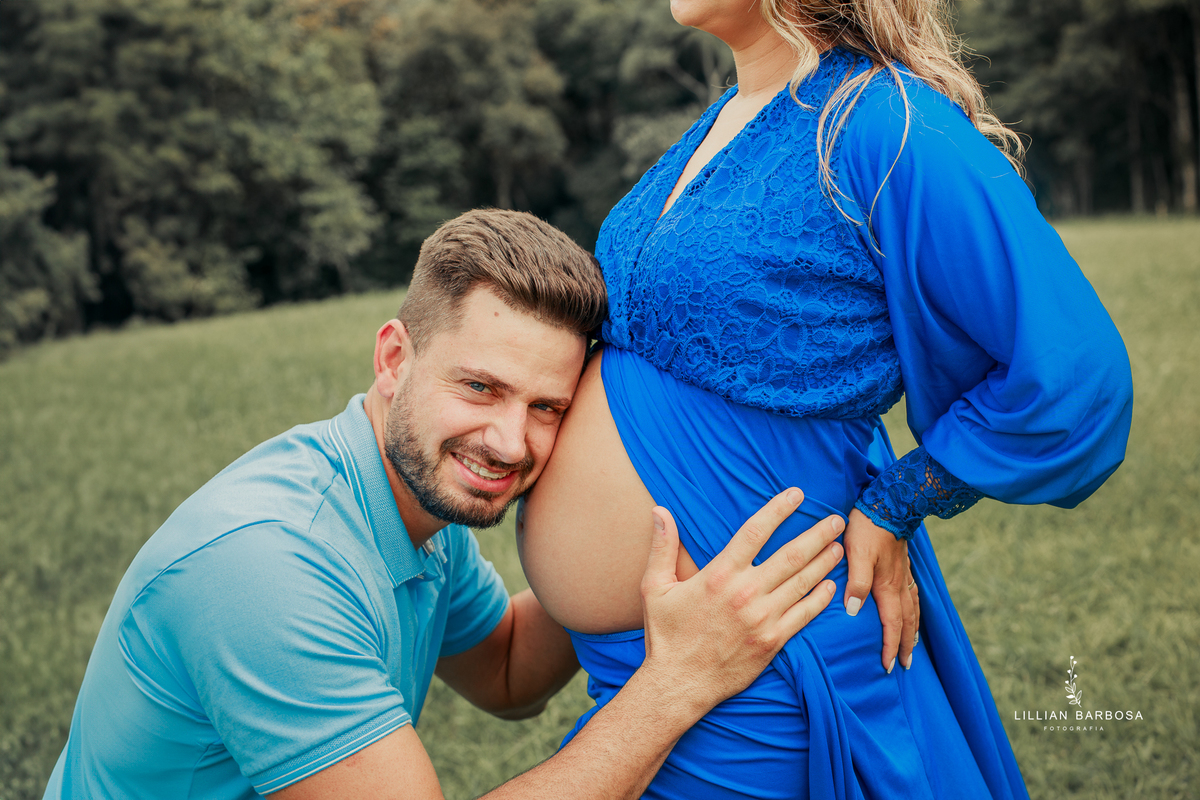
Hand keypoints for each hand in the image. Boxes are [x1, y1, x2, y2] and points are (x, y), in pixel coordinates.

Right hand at [638, 488, 843, 716]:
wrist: (678, 684)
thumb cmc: (666, 634)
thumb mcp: (655, 587)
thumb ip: (662, 547)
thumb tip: (659, 511)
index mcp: (719, 574)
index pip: (755, 531)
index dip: (778, 509)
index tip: (796, 495)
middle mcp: (745, 593)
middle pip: (791, 555)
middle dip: (817, 535)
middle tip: (836, 520)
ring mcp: (762, 618)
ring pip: (802, 583)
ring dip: (824, 562)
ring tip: (839, 547)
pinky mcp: (772, 642)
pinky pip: (804, 615)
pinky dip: (820, 598)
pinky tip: (830, 586)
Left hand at [842, 508, 918, 671]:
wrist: (889, 502)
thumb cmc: (867, 527)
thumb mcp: (855, 552)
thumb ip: (856, 582)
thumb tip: (854, 611)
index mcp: (887, 586)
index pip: (892, 624)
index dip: (891, 646)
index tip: (890, 666)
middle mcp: (899, 584)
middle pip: (906, 622)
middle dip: (905, 645)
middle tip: (904, 666)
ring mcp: (903, 574)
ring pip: (913, 609)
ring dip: (913, 630)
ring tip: (912, 646)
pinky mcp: (903, 565)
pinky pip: (913, 595)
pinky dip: (915, 609)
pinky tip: (912, 610)